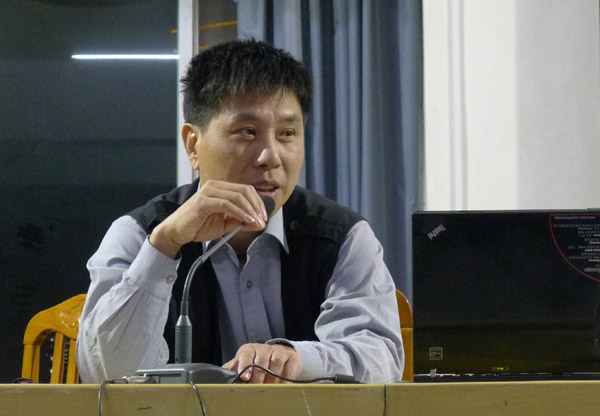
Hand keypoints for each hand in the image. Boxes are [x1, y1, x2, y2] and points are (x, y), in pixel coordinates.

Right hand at [150, 180, 267, 257]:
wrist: (177, 232)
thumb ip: (241, 222)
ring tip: (257, 222)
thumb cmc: (198, 226)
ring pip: (237, 196)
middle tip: (262, 220)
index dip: (258, 202)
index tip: (264, 216)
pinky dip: (239, 212)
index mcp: (221, 188)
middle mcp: (215, 186)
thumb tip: (260, 223)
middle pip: (244, 191)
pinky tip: (246, 220)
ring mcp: (208, 192)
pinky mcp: (203, 201)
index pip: (246, 190)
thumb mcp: (225, 225)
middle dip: (257, 206)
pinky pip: (226, 205)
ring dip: (250, 210)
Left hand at [222, 343, 300, 383]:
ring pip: (276, 362)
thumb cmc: (255, 364)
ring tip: (268, 389)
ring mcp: (278, 351)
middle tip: (256, 389)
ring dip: (271, 377)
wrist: (277, 357)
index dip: (245, 364)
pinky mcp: (291, 357)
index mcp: (249, 349)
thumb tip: (223, 374)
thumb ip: (233, 368)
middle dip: (258, 376)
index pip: (246, 353)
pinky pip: (288, 367)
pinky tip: (280, 387)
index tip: (245, 378)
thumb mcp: (242, 364)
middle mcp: (264, 348)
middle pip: (261, 360)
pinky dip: (284, 379)